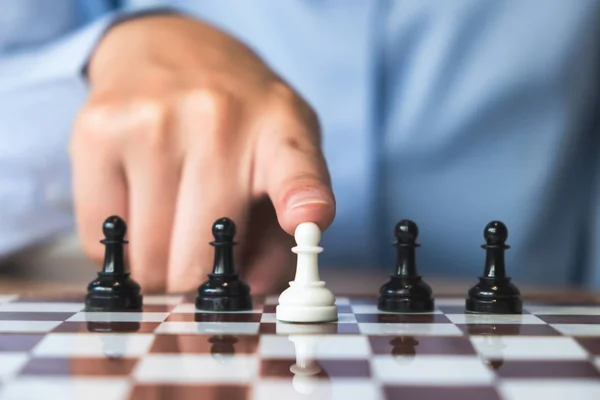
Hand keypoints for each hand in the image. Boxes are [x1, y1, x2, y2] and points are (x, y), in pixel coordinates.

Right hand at [69, 14, 334, 292]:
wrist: (173, 51)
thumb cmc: (236, 120)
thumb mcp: (281, 158)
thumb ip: (279, 236)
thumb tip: (251, 291)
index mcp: (281, 132)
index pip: (299, 173)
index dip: (303, 202)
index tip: (309, 220)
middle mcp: (218, 121)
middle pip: (198, 262)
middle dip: (198, 278)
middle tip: (200, 250)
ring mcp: (152, 123)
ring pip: (145, 261)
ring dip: (157, 265)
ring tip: (170, 222)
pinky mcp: (97, 131)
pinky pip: (98, 239)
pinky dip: (119, 248)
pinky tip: (137, 211)